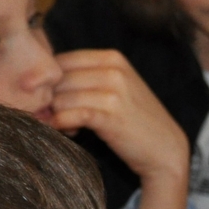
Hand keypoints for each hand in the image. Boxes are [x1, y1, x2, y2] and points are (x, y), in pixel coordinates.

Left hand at [50, 49, 191, 208]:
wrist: (165, 150)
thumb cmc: (136, 121)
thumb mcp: (116, 89)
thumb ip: (86, 79)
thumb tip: (43, 84)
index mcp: (112, 58)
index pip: (61, 60)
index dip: (49, 81)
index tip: (52, 100)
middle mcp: (113, 70)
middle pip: (59, 79)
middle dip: (51, 99)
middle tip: (58, 117)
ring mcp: (113, 92)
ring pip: (61, 98)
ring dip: (57, 115)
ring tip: (68, 126)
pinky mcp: (110, 116)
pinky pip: (71, 114)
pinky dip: (63, 124)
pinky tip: (70, 132)